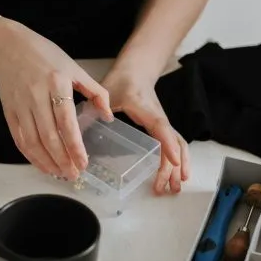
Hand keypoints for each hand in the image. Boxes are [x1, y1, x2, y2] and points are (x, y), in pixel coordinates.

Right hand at [0, 18, 112, 179]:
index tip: (84, 162)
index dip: (75, 146)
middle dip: (62, 160)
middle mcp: (36, 95)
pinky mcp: (9, 112)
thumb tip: (108, 116)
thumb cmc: (44, 55)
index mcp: (57, 83)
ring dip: (47, 162)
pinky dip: (31, 156)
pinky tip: (43, 165)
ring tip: (61, 174)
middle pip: (49, 136)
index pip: (66, 121)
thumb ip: (95, 92)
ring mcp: (20, 105)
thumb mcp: (75, 68)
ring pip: (33, 142)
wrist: (7, 46)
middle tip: (74, 174)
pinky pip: (19, 139)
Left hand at [101, 70, 188, 193]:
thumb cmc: (123, 81)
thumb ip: (97, 107)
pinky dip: (176, 161)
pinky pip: (174, 145)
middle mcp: (160, 119)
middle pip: (175, 143)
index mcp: (148, 111)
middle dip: (174, 167)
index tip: (174, 162)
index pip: (162, 129)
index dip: (168, 145)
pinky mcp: (161, 128)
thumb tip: (82, 127)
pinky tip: (173, 176)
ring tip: (174, 189)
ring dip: (178, 167)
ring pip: (178, 146)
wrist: (136, 71)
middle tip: (167, 188)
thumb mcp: (108, 92)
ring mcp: (163, 124)